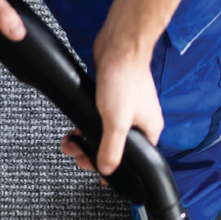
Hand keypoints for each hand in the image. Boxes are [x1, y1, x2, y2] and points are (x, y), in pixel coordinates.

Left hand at [60, 28, 162, 178]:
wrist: (119, 46)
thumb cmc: (124, 79)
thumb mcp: (116, 123)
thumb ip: (111, 149)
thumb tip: (106, 169)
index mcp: (149, 132)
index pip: (134, 161)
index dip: (115, 169)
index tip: (97, 172)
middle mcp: (140, 123)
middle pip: (116, 149)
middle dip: (93, 154)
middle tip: (78, 156)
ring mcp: (127, 111)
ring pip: (105, 135)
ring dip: (86, 141)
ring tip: (71, 143)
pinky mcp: (114, 99)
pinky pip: (99, 120)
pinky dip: (86, 126)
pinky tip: (75, 127)